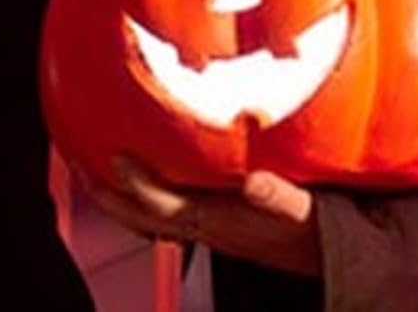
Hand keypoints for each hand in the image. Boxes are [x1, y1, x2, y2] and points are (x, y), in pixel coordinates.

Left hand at [79, 157, 321, 278]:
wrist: (341, 260)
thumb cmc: (324, 232)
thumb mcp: (308, 214)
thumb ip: (281, 199)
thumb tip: (254, 183)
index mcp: (223, 224)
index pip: (166, 208)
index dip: (136, 186)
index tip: (113, 156)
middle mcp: (209, 228)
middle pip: (143, 220)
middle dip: (108, 196)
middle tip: (76, 162)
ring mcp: (211, 229)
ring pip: (151, 218)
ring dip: (121, 194)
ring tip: (94, 161)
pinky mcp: (219, 223)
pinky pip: (169, 210)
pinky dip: (147, 191)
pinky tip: (143, 166)